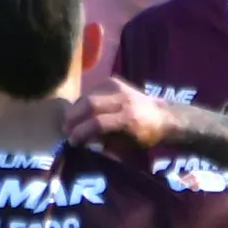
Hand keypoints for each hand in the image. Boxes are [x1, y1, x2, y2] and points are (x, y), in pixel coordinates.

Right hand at [62, 78, 179, 150]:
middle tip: (65, 128)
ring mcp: (118, 87)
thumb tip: (81, 139)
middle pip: (89, 104)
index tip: (71, 140)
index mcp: (128, 119)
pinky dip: (83, 100)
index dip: (80, 132)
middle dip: (73, 117)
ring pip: (88, 95)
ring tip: (70, 120)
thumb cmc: (143, 137)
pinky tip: (80, 110)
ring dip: (76, 108)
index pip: (97, 122)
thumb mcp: (125, 146)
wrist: (161, 116)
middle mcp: (122, 99)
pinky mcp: (114, 81)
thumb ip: (103, 142)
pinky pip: (92, 89)